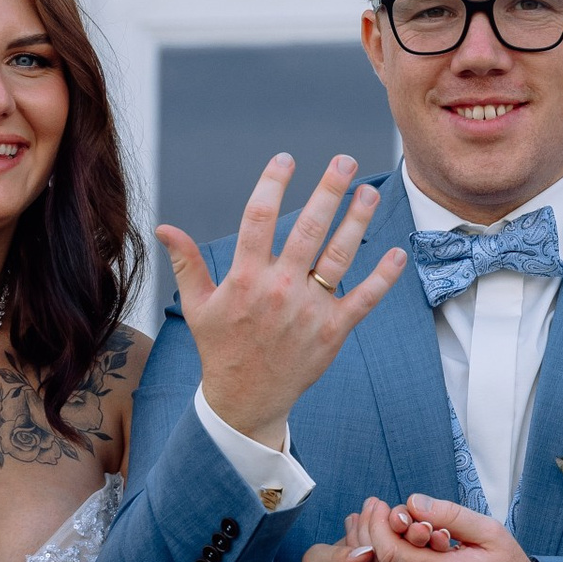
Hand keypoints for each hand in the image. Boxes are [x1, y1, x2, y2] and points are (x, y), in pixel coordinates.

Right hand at [153, 154, 407, 444]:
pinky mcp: (332, 332)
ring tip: (370, 192)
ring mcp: (309, 311)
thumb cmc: (221, 348)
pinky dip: (383, 277)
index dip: (272, 184)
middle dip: (328, 191)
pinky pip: (364, 299)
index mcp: (245, 279)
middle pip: (307, 229)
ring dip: (358, 221)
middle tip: (344, 161)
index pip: (258, 219)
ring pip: (339, 256)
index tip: (285, 159)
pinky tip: (398, 252)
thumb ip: (186, 263)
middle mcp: (279, 290)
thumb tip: (164, 228)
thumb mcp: (197, 306)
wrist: (246, 401)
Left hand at [299, 496, 543, 561]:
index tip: (380, 506)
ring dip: (361, 551)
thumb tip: (413, 502)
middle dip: (366, 532)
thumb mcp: (489, 531)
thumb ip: (451, 514)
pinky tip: (370, 549)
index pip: (393, 554)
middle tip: (370, 508)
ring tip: (366, 523)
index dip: (377, 527)